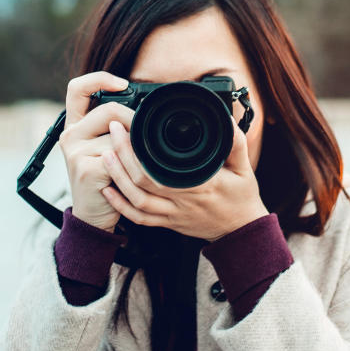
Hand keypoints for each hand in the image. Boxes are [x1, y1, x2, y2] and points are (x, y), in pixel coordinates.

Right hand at [58, 72, 132, 231]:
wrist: (94, 216)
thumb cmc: (106, 180)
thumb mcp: (106, 149)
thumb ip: (115, 128)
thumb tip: (144, 110)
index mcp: (74, 126)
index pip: (77, 88)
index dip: (99, 79)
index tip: (122, 83)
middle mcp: (70, 136)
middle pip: (109, 110)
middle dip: (134, 121)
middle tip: (145, 137)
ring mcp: (76, 152)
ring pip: (119, 135)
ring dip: (136, 150)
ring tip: (137, 165)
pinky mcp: (87, 169)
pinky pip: (120, 156)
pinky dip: (133, 165)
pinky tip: (131, 177)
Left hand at [101, 118, 269, 240]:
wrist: (241, 231)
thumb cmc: (242, 197)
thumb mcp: (244, 168)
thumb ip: (235, 143)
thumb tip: (226, 119)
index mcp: (201, 185)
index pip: (162, 169)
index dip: (140, 151)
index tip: (130, 127)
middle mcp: (183, 201)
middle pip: (143, 182)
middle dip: (123, 156)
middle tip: (113, 132)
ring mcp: (173, 215)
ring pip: (137, 201)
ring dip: (118, 179)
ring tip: (105, 156)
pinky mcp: (168, 224)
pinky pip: (139, 218)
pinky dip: (120, 205)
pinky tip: (108, 190)